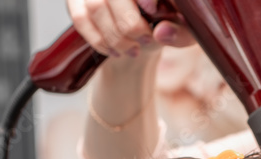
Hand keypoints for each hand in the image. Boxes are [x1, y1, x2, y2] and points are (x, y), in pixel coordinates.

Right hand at [65, 0, 193, 58]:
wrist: (145, 32)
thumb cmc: (168, 23)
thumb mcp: (184, 30)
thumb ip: (180, 32)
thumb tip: (161, 33)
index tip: (152, 10)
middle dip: (129, 24)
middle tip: (146, 40)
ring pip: (96, 7)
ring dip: (115, 36)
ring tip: (132, 50)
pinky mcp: (77, 0)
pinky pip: (81, 18)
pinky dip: (99, 40)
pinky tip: (114, 51)